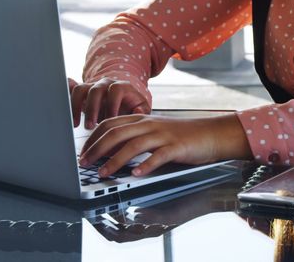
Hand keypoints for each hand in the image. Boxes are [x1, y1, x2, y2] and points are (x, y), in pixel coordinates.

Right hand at [68, 77, 149, 128]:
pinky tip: (61, 109)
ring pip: (81, 90)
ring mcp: (92, 87)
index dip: (112, 104)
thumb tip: (137, 112)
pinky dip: (65, 96)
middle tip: (90, 126)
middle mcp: (105, 84)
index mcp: (121, 87)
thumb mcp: (140, 108)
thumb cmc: (132, 107)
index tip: (110, 120)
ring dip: (76, 107)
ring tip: (76, 125)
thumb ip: (141, 111)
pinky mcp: (82, 92)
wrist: (122, 100)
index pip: (115, 91)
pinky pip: (71, 89)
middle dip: (92, 109)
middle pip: (95, 90)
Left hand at [78, 114, 251, 177]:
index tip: (82, 153)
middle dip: (97, 149)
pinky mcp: (177, 147)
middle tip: (84, 164)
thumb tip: (109, 150)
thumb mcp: (154, 132)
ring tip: (103, 173)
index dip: (93, 138)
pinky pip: (159, 155)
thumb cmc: (181, 135)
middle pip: (117, 133)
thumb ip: (134, 137)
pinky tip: (136, 174)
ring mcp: (164, 135)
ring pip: (134, 145)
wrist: (211, 134)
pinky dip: (145, 165)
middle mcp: (150, 124)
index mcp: (142, 119)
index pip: (110, 124)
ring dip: (115, 160)